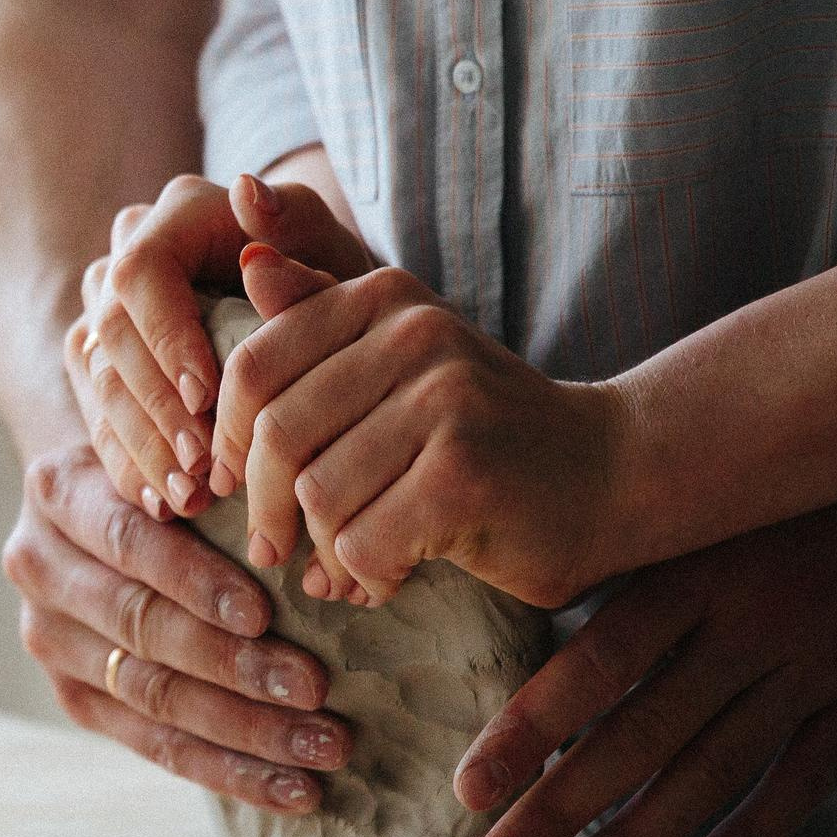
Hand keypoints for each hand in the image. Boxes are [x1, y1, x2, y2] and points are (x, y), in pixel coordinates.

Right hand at [1, 443, 351, 811]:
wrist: (92, 500)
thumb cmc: (158, 464)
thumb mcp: (168, 446)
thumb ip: (205, 470)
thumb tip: (291, 512)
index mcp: (58, 493)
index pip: (130, 543)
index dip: (195, 581)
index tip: (265, 614)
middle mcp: (39, 568)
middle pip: (143, 629)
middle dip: (236, 666)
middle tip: (316, 689)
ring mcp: (51, 641)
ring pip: (153, 696)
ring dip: (246, 730)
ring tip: (323, 747)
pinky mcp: (74, 697)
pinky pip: (155, 744)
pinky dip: (229, 770)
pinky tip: (292, 789)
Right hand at [66, 158, 373, 523]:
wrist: (331, 333)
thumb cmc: (340, 297)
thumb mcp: (338, 267)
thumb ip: (300, 237)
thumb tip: (246, 192)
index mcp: (181, 213)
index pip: (142, 272)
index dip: (165, 338)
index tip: (207, 398)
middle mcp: (130, 251)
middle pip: (110, 330)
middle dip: (154, 406)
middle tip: (200, 465)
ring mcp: (107, 308)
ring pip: (96, 376)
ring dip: (141, 444)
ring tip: (189, 497)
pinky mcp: (101, 364)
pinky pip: (96, 413)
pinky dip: (131, 464)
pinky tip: (166, 504)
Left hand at [213, 247, 630, 609]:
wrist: (610, 475)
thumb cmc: (483, 427)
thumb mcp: (398, 360)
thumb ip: (319, 313)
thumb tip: (247, 258)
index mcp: (385, 299)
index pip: (255, 366)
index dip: (225, 437)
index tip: (231, 483)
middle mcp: (415, 335)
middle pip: (277, 434)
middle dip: (263, 507)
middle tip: (272, 550)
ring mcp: (445, 401)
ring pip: (316, 495)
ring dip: (322, 550)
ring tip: (346, 566)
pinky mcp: (465, 475)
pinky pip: (362, 541)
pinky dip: (365, 575)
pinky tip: (390, 578)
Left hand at [451, 426, 836, 836]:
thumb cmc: (798, 454)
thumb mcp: (709, 478)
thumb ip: (631, 540)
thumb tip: (522, 583)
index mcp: (698, 559)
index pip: (596, 662)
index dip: (529, 732)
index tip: (468, 790)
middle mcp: (756, 617)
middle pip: (639, 736)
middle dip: (554, 813)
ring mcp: (822, 659)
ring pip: (710, 774)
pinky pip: (803, 782)